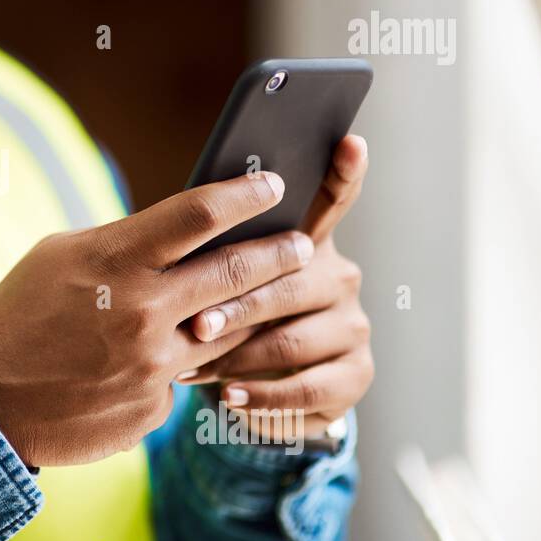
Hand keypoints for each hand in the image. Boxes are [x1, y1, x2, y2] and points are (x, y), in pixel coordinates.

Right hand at [0, 172, 315, 466]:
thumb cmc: (19, 315)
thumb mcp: (59, 256)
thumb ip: (124, 243)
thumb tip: (182, 235)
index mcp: (114, 260)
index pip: (199, 213)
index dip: (245, 193)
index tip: (273, 184)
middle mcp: (141, 311)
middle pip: (235, 272)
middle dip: (279, 253)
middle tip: (303, 244)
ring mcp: (151, 365)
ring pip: (225, 332)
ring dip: (247, 313)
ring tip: (259, 298)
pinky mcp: (152, 407)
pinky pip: (184, 379)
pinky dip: (179, 367)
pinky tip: (154, 361)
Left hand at [179, 136, 373, 440]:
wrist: (254, 392)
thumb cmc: (226, 323)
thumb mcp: (214, 288)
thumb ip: (214, 257)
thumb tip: (186, 227)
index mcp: (308, 244)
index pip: (332, 201)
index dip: (344, 172)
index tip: (350, 142)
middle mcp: (340, 278)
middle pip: (292, 283)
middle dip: (237, 304)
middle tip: (192, 322)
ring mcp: (352, 327)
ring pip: (293, 339)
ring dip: (237, 355)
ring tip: (191, 367)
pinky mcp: (354, 375)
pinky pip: (305, 388)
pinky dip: (260, 396)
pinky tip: (228, 397)